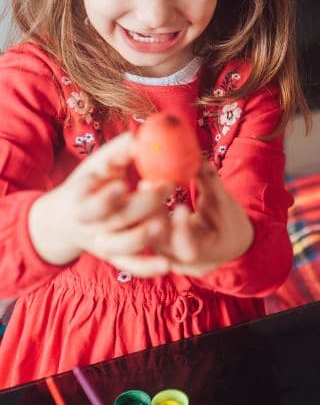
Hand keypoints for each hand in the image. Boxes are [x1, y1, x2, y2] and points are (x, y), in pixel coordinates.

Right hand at [28, 133, 172, 276]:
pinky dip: (147, 268)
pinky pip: (131, 266)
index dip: (106, 198)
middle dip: (142, 204)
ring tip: (163, 223)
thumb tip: (139, 136)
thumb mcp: (97, 166)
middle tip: (167, 186)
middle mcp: (90, 227)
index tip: (124, 184)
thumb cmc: (90, 183)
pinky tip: (166, 266)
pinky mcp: (114, 258)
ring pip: (121, 248)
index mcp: (81, 202)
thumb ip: (117, 153)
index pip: (91, 204)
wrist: (67, 218)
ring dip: (142, 237)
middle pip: (115, 221)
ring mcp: (102, 245)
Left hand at [148, 161, 253, 275]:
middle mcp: (179, 260)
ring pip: (149, 235)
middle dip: (154, 211)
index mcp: (202, 254)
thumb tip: (198, 155)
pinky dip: (144, 212)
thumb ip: (209, 181)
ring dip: (145, 209)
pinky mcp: (154, 248)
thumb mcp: (223, 203)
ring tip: (144, 184)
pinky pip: (146, 231)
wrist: (227, 243)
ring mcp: (163, 256)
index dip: (183, 228)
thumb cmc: (228, 223)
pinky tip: (140, 192)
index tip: (181, 206)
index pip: (189, 246)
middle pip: (161, 239)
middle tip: (147, 184)